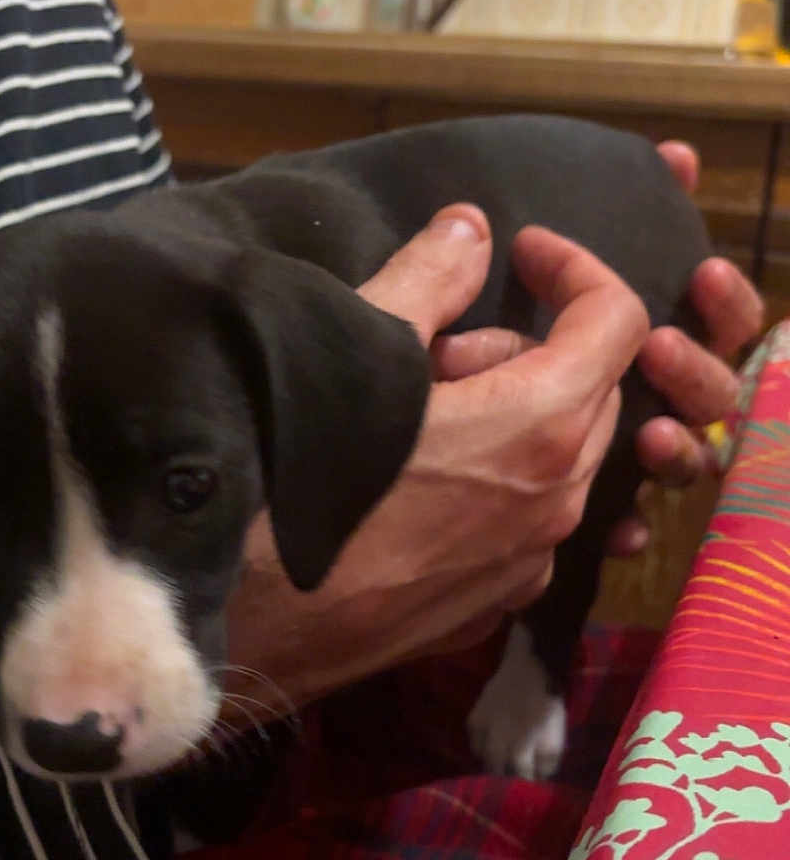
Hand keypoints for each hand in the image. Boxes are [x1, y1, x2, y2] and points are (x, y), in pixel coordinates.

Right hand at [223, 208, 647, 720]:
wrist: (242, 630)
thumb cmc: (291, 485)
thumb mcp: (353, 355)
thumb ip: (426, 279)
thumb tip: (470, 228)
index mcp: (540, 427)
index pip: (617, 320)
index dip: (575, 269)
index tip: (520, 255)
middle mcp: (557, 504)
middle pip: (590, 390)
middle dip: (525, 350)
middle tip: (436, 351)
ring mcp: (527, 566)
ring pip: (557, 460)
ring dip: (509, 419)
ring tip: (415, 422)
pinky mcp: (489, 608)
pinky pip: (521, 521)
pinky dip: (493, 484)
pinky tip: (414, 488)